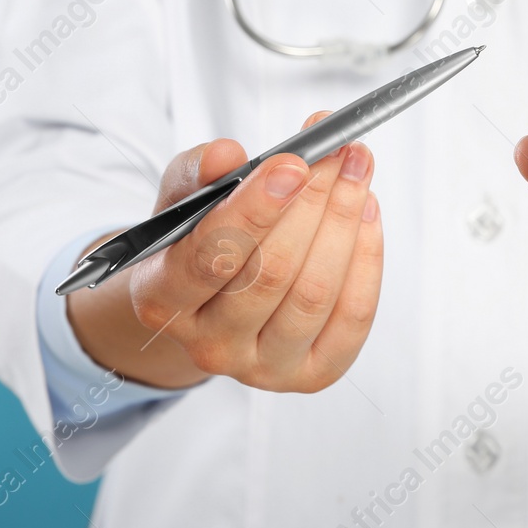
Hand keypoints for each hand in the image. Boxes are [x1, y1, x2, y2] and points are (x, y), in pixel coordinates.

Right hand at [67, 115, 383, 392]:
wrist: (212, 304)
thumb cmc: (198, 240)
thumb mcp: (184, 198)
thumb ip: (200, 171)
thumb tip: (227, 154)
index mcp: (161, 298)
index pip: (210, 257)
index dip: (256, 209)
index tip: (293, 163)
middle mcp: (208, 345)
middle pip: (272, 273)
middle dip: (315, 202)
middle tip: (340, 152)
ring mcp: (261, 368)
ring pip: (314, 293)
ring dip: (345, 222)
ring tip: (356, 171)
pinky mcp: (310, 375)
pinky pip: (351, 318)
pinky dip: (366, 259)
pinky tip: (366, 215)